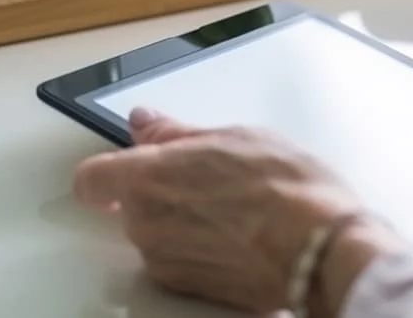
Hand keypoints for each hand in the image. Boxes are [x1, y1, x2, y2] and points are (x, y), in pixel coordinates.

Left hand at [72, 109, 405, 315]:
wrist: (321, 249)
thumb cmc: (287, 189)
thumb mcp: (233, 137)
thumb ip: (176, 133)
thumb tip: (146, 124)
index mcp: (148, 178)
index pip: (91, 178)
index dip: (108, 168)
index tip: (130, 157)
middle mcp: (147, 225)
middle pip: (132, 204)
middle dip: (162, 189)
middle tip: (211, 174)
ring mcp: (167, 262)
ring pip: (159, 233)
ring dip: (185, 219)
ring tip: (236, 205)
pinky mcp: (191, 289)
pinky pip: (183, 260)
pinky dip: (203, 247)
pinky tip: (242, 232)